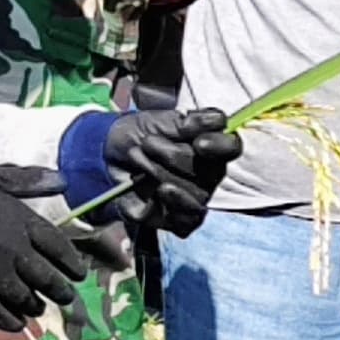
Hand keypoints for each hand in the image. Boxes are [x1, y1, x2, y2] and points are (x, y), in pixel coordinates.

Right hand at [0, 161, 89, 330]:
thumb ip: (29, 180)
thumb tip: (63, 180)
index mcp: (22, 221)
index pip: (60, 248)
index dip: (72, 263)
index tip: (78, 273)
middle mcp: (14, 250)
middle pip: (48, 279)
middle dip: (61, 291)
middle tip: (66, 297)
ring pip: (27, 300)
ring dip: (35, 305)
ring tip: (37, 307)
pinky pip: (1, 315)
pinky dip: (12, 321)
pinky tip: (16, 322)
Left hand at [100, 103, 238, 237]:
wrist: (107, 156)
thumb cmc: (138, 135)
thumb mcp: (159, 120)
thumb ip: (190, 121)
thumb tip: (218, 120)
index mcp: (210, 148)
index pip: (231, 148)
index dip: (221, 147)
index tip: (199, 143)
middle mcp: (209, 175)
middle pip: (209, 173)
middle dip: (173, 156)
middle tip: (147, 144)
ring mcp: (196, 198)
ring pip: (196, 195)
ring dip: (162, 175)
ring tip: (138, 161)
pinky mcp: (180, 219)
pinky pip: (189, 219)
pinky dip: (174, 203)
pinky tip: (158, 192)